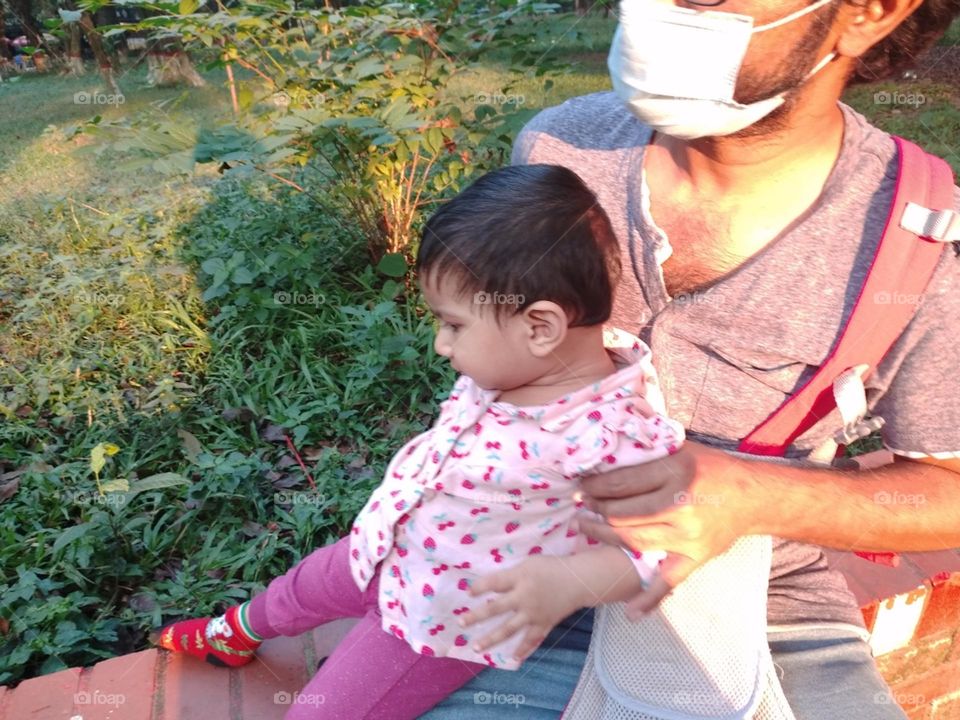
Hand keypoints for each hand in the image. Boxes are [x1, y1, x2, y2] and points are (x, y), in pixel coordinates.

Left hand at [459, 555, 585, 661]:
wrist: (578, 581)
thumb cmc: (551, 568)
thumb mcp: (528, 564)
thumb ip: (509, 575)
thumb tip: (489, 587)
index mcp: (520, 578)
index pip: (494, 583)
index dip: (479, 587)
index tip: (467, 593)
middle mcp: (524, 597)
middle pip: (495, 608)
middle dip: (476, 616)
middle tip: (461, 623)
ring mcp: (533, 614)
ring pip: (509, 629)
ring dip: (492, 639)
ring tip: (477, 648)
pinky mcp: (544, 624)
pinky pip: (531, 640)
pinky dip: (523, 650)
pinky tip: (512, 659)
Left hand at [578, 442, 760, 615]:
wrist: (753, 497)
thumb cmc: (713, 468)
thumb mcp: (681, 447)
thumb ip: (649, 449)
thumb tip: (610, 447)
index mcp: (675, 473)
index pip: (623, 483)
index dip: (597, 486)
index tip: (583, 485)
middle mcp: (680, 505)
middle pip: (623, 513)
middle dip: (596, 510)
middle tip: (581, 506)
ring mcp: (688, 536)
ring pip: (633, 541)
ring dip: (604, 537)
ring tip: (586, 529)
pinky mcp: (696, 557)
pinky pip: (669, 581)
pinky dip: (648, 598)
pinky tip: (629, 611)